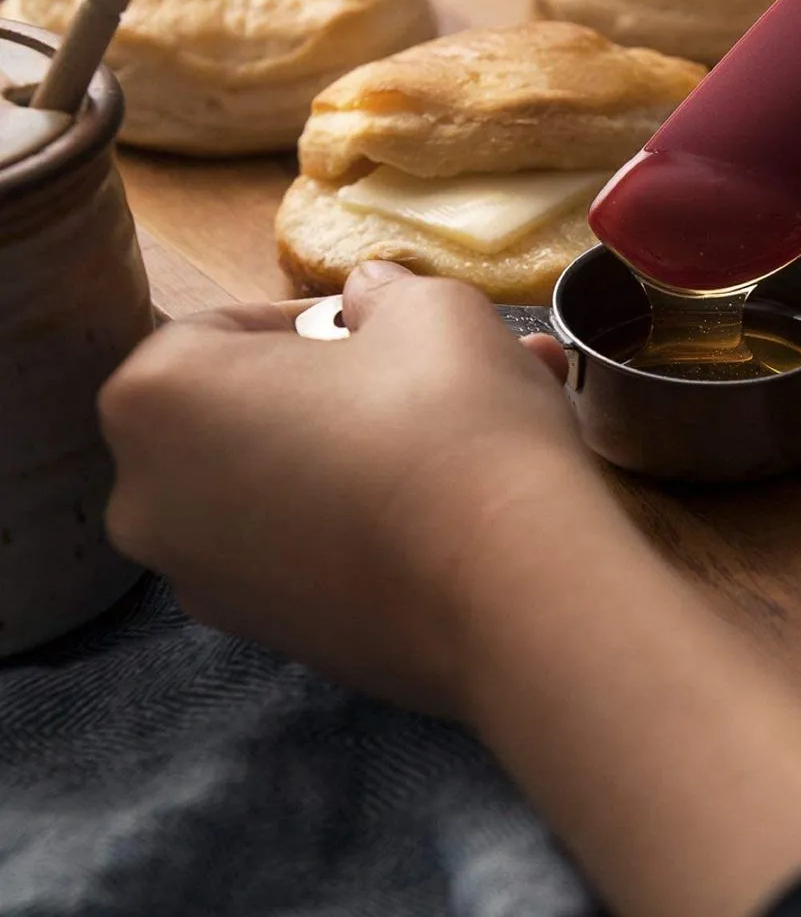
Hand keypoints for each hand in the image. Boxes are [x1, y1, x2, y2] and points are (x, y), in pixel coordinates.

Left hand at [100, 260, 618, 715]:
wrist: (514, 590)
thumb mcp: (428, 308)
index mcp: (157, 400)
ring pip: (304, 483)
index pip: (230, 329)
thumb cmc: (451, 420)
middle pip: (265, 414)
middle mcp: (154, 504)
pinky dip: (383, 515)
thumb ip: (383, 291)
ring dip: (385, 448)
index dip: (322, 317)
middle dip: (360, 387)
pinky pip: (325, 549)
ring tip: (489, 424)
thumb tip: (371, 300)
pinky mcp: (281, 641)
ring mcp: (212, 585)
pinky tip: (468, 494)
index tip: (392, 326)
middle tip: (443, 371)